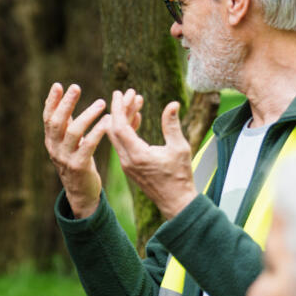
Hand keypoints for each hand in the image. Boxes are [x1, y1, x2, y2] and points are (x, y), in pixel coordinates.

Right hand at [43, 83, 109, 217]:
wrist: (81, 192)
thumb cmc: (77, 161)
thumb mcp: (68, 142)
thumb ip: (66, 123)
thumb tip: (62, 99)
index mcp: (51, 141)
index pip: (47, 117)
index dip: (51, 101)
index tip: (57, 85)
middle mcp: (54, 148)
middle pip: (57, 123)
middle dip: (66, 104)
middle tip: (76, 87)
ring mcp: (65, 158)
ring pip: (73, 132)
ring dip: (87, 115)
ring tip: (101, 102)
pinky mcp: (79, 166)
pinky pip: (88, 146)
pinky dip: (97, 132)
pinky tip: (108, 121)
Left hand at [103, 89, 196, 219]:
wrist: (176, 202)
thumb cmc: (180, 177)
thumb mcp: (179, 148)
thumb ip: (172, 125)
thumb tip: (172, 104)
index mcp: (137, 155)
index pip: (120, 127)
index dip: (119, 108)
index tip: (120, 92)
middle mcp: (127, 160)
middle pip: (115, 129)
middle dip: (120, 109)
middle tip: (128, 93)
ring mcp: (127, 164)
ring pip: (118, 137)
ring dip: (124, 118)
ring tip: (135, 101)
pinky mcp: (130, 167)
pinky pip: (123, 144)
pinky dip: (127, 130)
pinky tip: (137, 118)